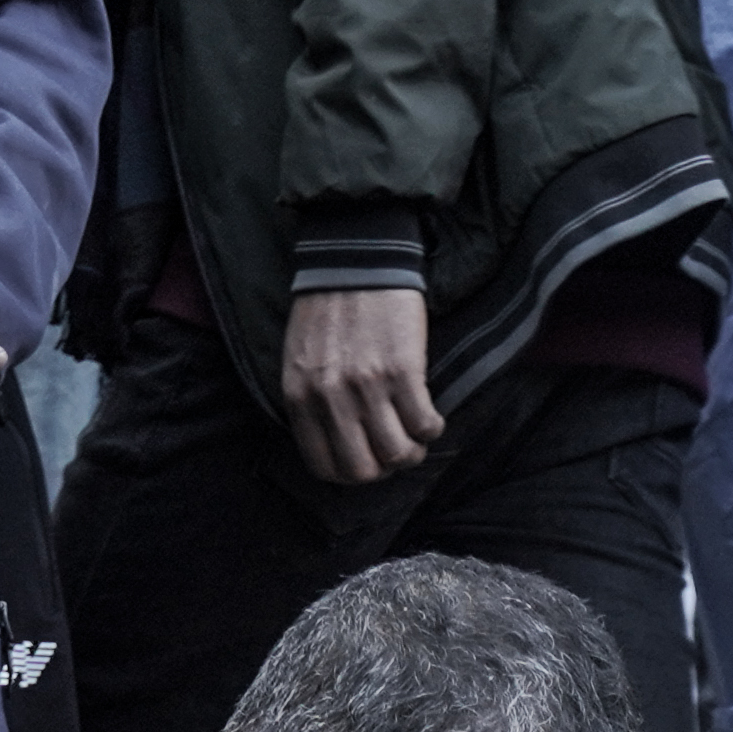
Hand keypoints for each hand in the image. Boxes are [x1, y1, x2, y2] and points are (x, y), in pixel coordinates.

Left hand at [282, 286, 442, 486]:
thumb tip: (338, 443)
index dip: (350, 474)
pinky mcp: (402, 370)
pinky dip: (432, 428)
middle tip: (395, 450)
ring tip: (417, 435)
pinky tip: (431, 415)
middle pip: (362, 470)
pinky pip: (424, 424)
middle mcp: (331, 398)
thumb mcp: (300, 361)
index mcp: (300, 398)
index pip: (324, 466)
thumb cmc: (328, 309)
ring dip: (412, 452)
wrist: (356, 258)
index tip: (366, 460)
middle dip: (383, 469)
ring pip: (397, 454)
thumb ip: (311, 403)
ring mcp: (367, 386)